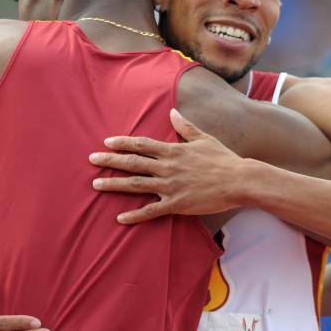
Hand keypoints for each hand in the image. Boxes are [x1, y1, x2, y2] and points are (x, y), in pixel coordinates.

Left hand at [89, 109, 245, 223]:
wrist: (239, 181)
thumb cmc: (223, 159)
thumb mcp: (204, 138)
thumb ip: (185, 127)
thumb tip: (172, 112)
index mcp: (173, 151)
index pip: (141, 145)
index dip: (122, 143)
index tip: (107, 142)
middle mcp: (167, 167)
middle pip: (132, 163)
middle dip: (110, 161)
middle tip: (92, 159)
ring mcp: (170, 187)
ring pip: (135, 185)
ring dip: (114, 184)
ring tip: (96, 184)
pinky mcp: (176, 205)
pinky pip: (150, 211)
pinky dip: (134, 215)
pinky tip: (120, 218)